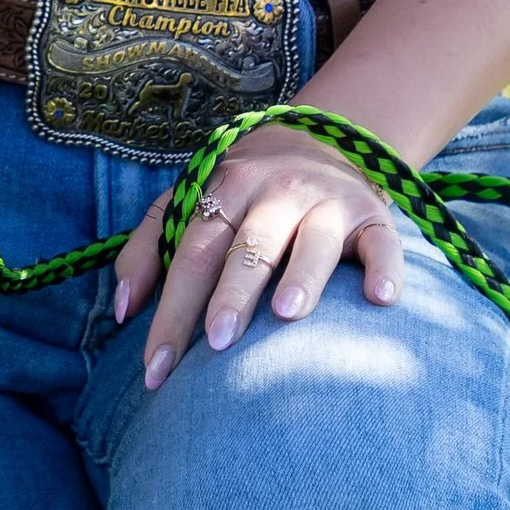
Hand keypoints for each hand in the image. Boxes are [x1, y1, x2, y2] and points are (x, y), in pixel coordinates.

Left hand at [111, 126, 406, 390]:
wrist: (318, 142)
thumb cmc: (240, 195)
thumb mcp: (186, 204)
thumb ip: (146, 250)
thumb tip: (123, 311)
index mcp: (223, 190)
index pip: (190, 254)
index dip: (171, 310)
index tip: (156, 367)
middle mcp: (275, 192)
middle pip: (249, 247)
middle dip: (231, 294)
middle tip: (216, 341)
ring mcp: (327, 203)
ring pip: (313, 242)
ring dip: (302, 277)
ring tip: (288, 315)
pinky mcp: (372, 216)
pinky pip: (383, 243)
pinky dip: (386, 268)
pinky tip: (381, 299)